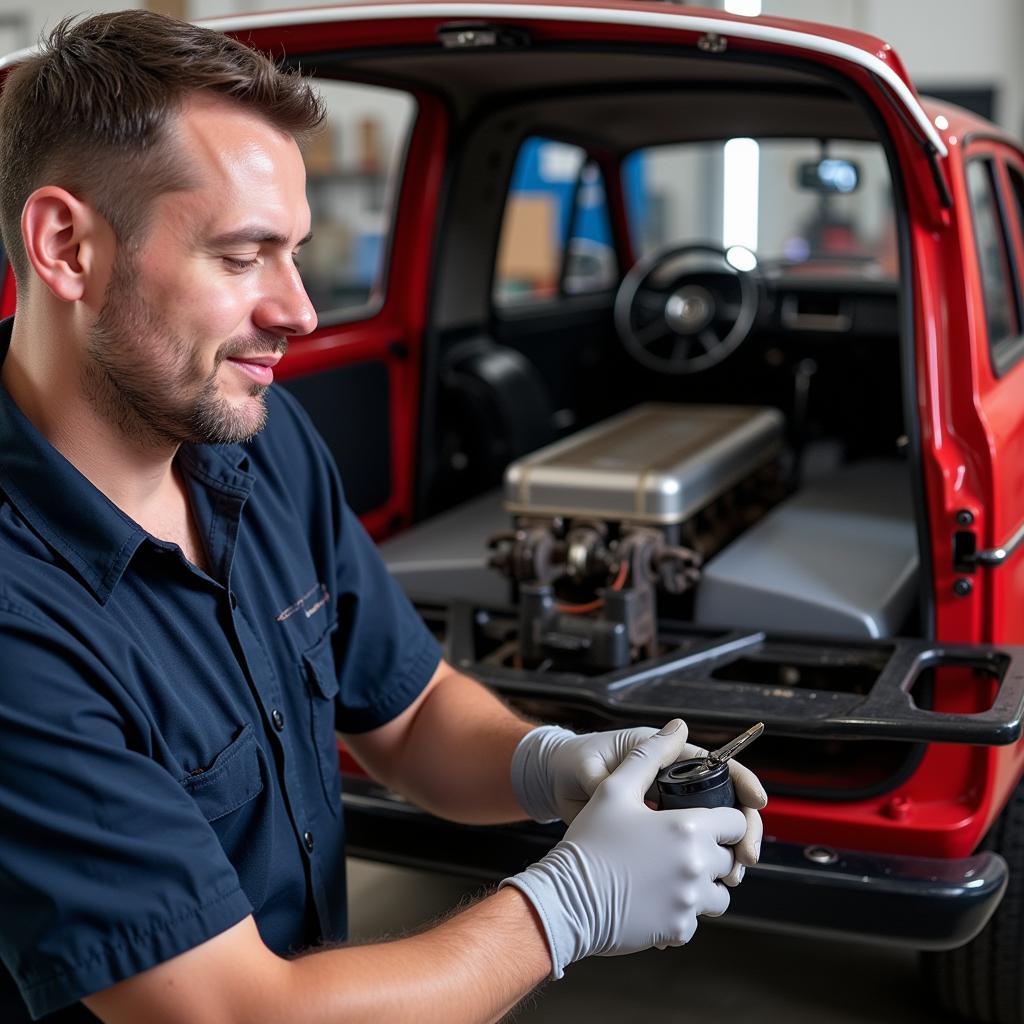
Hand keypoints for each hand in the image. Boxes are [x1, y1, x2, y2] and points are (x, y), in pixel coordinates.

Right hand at [502, 720, 745, 976]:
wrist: (566, 898)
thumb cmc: (589, 841)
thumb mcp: (613, 788)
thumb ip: (649, 755)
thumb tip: (678, 727)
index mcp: (689, 828)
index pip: (736, 822)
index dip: (724, 818)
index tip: (707, 820)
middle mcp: (697, 865)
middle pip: (731, 859)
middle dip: (715, 852)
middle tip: (681, 846)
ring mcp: (690, 901)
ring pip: (719, 893)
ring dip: (704, 884)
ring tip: (671, 872)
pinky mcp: (679, 930)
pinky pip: (696, 919)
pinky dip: (682, 910)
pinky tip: (655, 896)